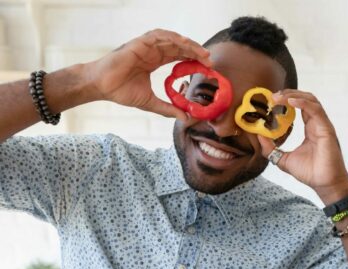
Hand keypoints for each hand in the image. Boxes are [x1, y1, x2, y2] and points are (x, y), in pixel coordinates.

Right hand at [83, 29, 210, 119]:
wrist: (101, 87)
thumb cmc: (121, 91)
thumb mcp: (150, 102)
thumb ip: (168, 108)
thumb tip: (185, 118)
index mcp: (154, 61)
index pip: (178, 56)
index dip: (193, 59)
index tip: (207, 67)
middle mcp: (152, 51)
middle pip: (178, 47)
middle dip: (195, 51)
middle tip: (209, 60)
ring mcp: (145, 46)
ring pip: (171, 39)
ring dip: (187, 43)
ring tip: (201, 52)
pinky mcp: (138, 43)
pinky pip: (157, 36)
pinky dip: (171, 37)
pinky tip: (182, 43)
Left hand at [255, 90, 347, 203]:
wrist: (325, 185)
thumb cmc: (310, 173)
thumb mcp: (283, 159)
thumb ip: (271, 148)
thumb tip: (259, 136)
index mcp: (310, 128)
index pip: (300, 107)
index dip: (286, 100)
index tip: (271, 101)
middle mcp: (318, 124)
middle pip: (306, 99)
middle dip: (288, 94)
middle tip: (272, 96)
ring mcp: (323, 125)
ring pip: (311, 100)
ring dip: (293, 95)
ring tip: (278, 97)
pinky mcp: (326, 129)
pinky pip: (315, 109)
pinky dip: (303, 102)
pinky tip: (290, 101)